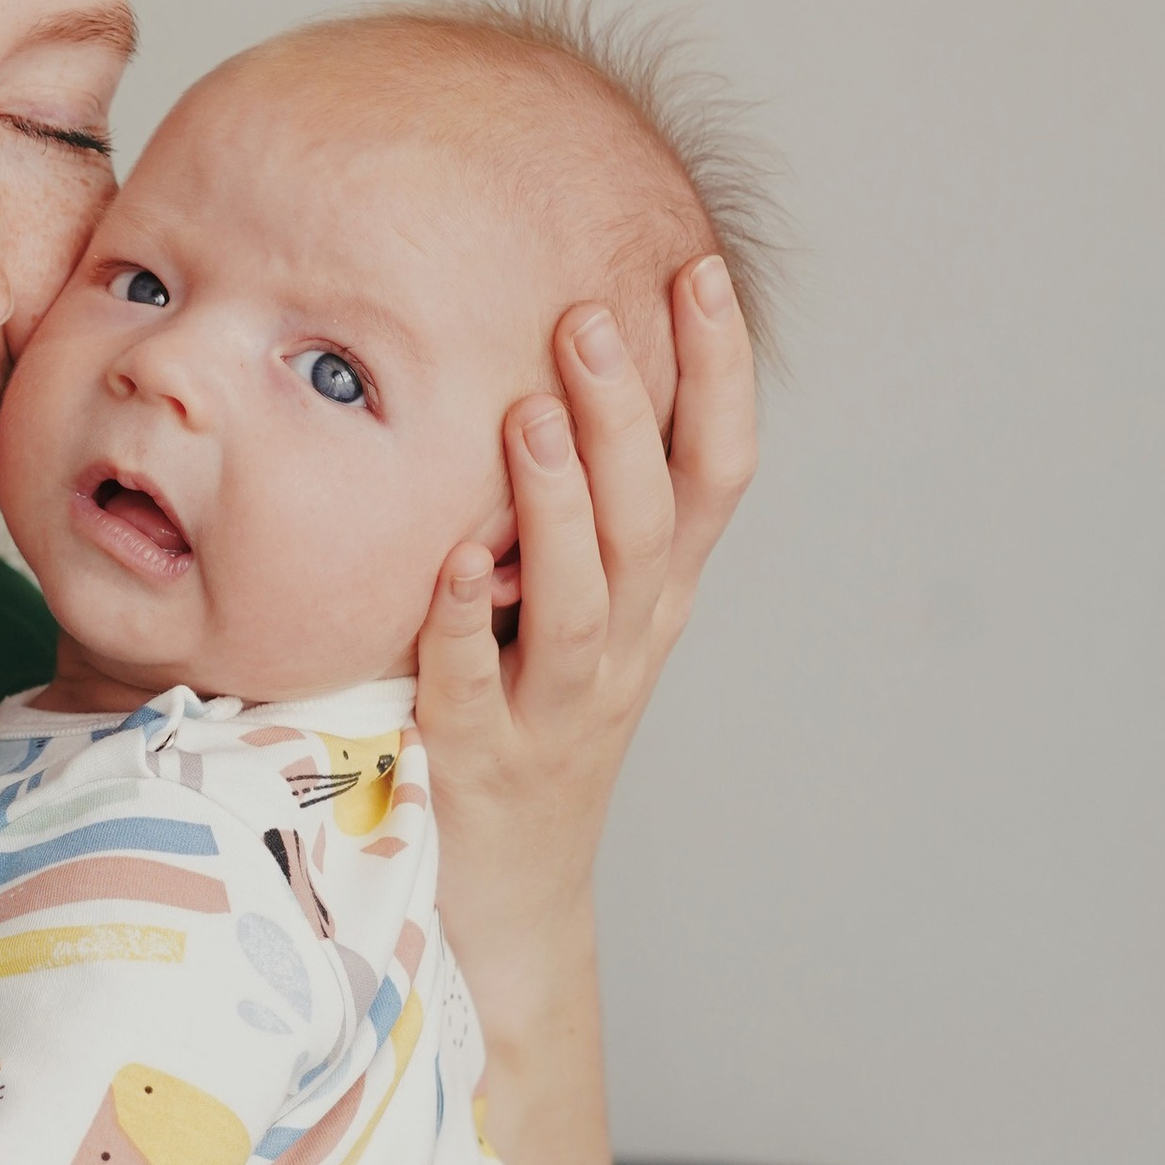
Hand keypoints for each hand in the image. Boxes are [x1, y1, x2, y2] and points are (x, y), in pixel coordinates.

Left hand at [416, 255, 756, 950]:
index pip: (716, 472)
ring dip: (559, 506)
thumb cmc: (532, 719)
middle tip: (587, 314)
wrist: (504, 896)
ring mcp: (558, 709)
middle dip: (628, 414)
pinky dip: (463, 626)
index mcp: (660, 597)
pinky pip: (474, 689)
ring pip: (582, 601)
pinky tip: (447, 565)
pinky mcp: (481, 762)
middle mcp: (628, 646)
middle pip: (651, 521)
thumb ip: (580, 503)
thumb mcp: (581, 606)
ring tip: (530, 414)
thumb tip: (547, 351)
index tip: (696, 268)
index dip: (718, 373)